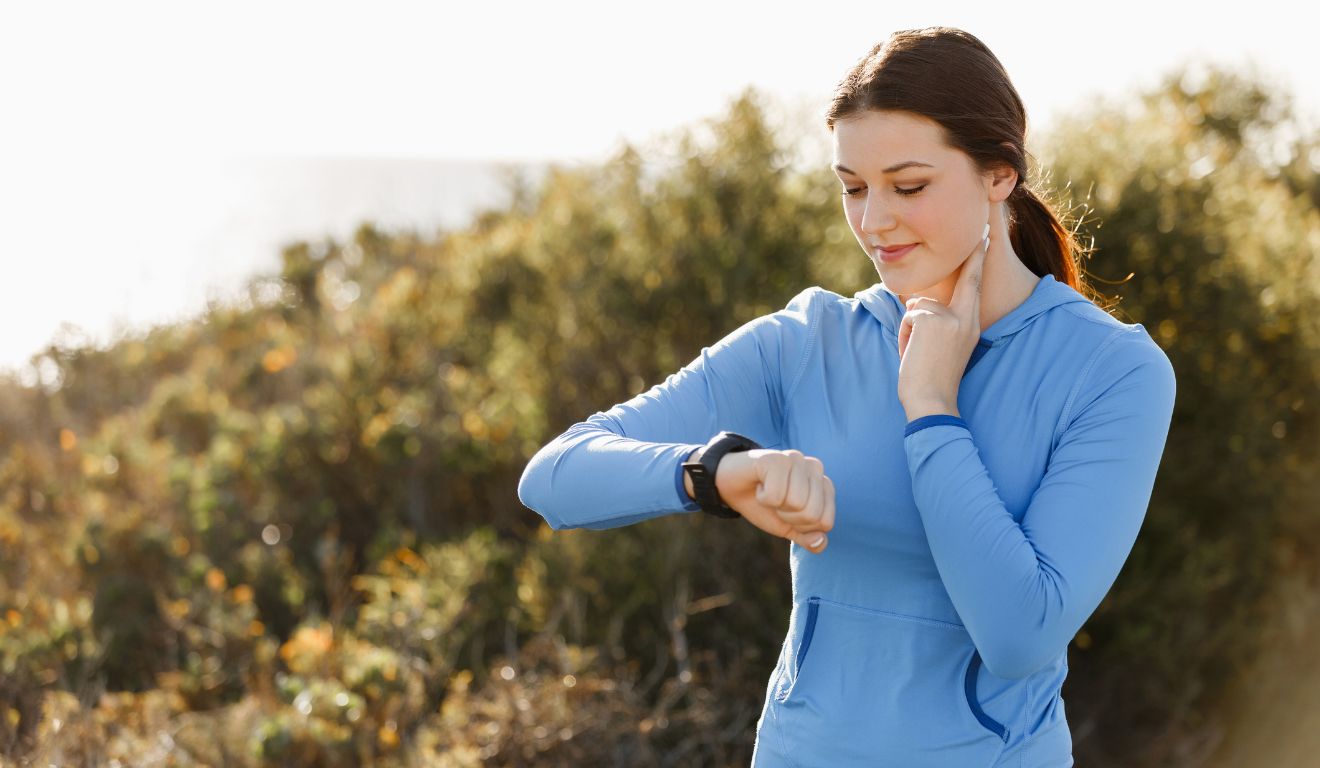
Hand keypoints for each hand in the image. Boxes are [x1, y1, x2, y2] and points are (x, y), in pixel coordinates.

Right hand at [688, 449, 835, 552]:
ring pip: (798, 503)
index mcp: (823, 484)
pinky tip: (759, 485)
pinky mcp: (776, 458)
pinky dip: (763, 498)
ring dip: (775, 506)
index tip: (786, 512)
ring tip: (767, 492)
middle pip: (812, 514)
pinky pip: (776, 495)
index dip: (801, 527)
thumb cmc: (761, 504)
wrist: (729, 486)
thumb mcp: (787, 526)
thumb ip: (806, 537)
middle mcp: (814, 467)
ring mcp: (796, 459)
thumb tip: (820, 541)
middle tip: (775, 502)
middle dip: (788, 517)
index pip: (825, 522)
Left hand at [896, 209, 994, 419]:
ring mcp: (951, 318)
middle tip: (986, 230)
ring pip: (919, 305)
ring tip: (918, 352)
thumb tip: (916, 301)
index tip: (984, 237)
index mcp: (971, 325)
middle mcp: (966, 318)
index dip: (978, 260)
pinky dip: (904, 334)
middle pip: (964, 280)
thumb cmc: (933, 379)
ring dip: (910, 327)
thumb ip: (937, 321)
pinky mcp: (931, 320)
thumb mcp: (943, 346)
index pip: (974, 286)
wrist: (932, 402)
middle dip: (973, 255)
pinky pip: (908, 315)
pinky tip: (912, 352)